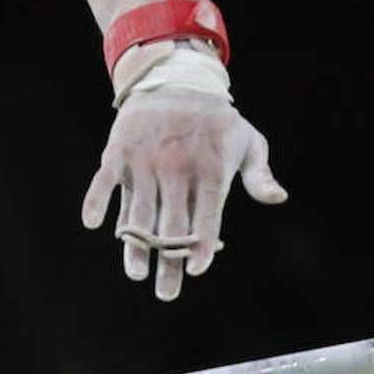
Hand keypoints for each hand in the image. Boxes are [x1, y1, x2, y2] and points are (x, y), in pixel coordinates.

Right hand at [81, 90, 287, 300]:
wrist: (177, 80)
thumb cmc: (219, 121)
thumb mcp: (249, 142)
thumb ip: (260, 175)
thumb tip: (279, 198)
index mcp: (211, 169)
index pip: (207, 213)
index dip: (201, 242)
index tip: (198, 269)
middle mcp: (177, 168)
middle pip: (172, 223)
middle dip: (169, 261)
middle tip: (167, 293)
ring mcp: (146, 161)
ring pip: (138, 210)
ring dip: (135, 244)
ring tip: (137, 274)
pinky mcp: (119, 152)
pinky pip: (104, 180)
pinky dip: (97, 200)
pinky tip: (94, 224)